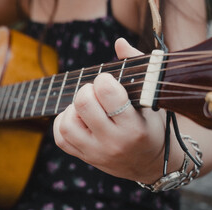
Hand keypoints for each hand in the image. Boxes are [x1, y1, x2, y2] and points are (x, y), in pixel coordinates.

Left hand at [53, 38, 168, 183]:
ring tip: (85, 108)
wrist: (148, 165)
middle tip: (94, 92)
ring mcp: (95, 153)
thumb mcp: (150, 101)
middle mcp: (112, 142)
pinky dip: (62, 122)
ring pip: (67, 124)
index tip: (107, 81)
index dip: (103, 80)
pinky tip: (76, 118)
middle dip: (86, 91)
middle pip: (83, 105)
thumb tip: (119, 42)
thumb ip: (136, 68)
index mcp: (133, 127)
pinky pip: (61, 138)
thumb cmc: (150, 128)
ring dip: (72, 109)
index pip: (107, 94)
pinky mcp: (84, 157)